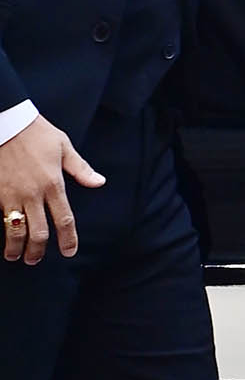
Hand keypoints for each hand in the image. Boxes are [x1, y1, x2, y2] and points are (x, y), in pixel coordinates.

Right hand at [0, 114, 105, 264]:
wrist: (5, 120)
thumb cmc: (36, 131)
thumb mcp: (63, 146)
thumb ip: (81, 169)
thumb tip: (100, 183)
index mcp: (54, 184)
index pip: (64, 220)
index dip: (68, 240)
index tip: (69, 252)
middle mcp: (33, 194)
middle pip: (38, 233)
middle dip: (37, 251)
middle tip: (35, 260)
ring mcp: (11, 195)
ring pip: (15, 231)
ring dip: (15, 248)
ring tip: (15, 256)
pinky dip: (1, 231)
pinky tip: (2, 236)